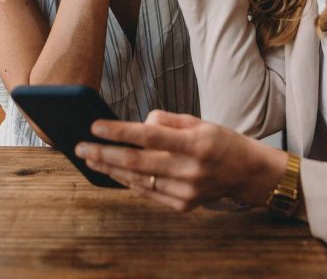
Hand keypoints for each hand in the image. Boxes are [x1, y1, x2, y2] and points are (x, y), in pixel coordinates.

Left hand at [74, 110, 288, 211]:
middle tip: (80, 147)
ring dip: (110, 169)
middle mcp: (190, 170)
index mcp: (196, 144)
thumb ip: (165, 121)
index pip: (149, 136)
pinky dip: (128, 182)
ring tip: (90, 158)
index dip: (119, 132)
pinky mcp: (183, 205)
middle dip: (104, 154)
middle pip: (137, 162)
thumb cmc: (217, 140)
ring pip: (138, 180)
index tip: (95, 126)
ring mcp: (186, 191)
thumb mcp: (196, 121)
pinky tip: (113, 171)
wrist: (245, 172)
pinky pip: (147, 193)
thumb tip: (136, 126)